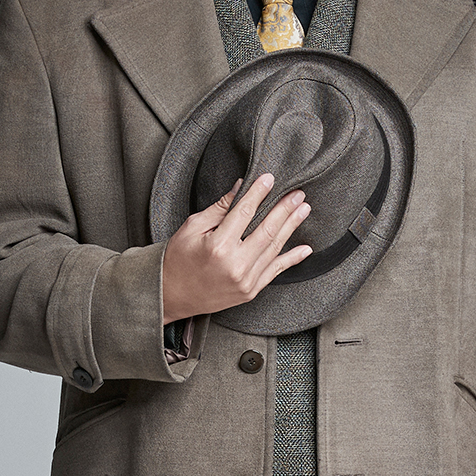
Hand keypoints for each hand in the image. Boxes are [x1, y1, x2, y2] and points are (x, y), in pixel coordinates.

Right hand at [161, 174, 311, 323]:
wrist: (170, 296)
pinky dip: (291, 259)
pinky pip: (275, 271)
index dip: (259, 193)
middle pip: (267, 230)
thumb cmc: (178, 260)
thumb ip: (219, 209)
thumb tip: (241, 188)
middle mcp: (235, 265)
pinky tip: (305, 248)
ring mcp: (245, 281)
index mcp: (218, 246)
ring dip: (291, 227)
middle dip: (285, 209)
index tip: (269, 179)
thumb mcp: (191, 228)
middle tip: (297, 194)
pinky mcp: (250, 291)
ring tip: (303, 210)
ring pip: (274, 248)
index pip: (245, 212)